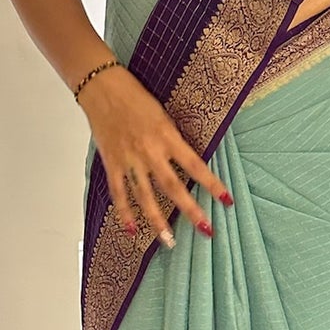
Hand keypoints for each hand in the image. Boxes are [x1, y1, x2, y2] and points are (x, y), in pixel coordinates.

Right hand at [77, 63, 232, 246]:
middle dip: (190, 211)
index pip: (195, 165)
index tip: (227, 201)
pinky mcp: (111, 162)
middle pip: (173, 187)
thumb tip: (188, 163)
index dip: (212, 184)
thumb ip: (173, 140)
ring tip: (168, 241)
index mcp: (167, 136)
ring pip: (145, 196)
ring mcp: (128, 159)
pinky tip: (132, 230)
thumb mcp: (163, 114)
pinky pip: (118, 192)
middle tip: (205, 231)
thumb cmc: (136, 97)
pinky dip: (124, 212)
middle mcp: (149, 151)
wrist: (102, 88)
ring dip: (157, 221)